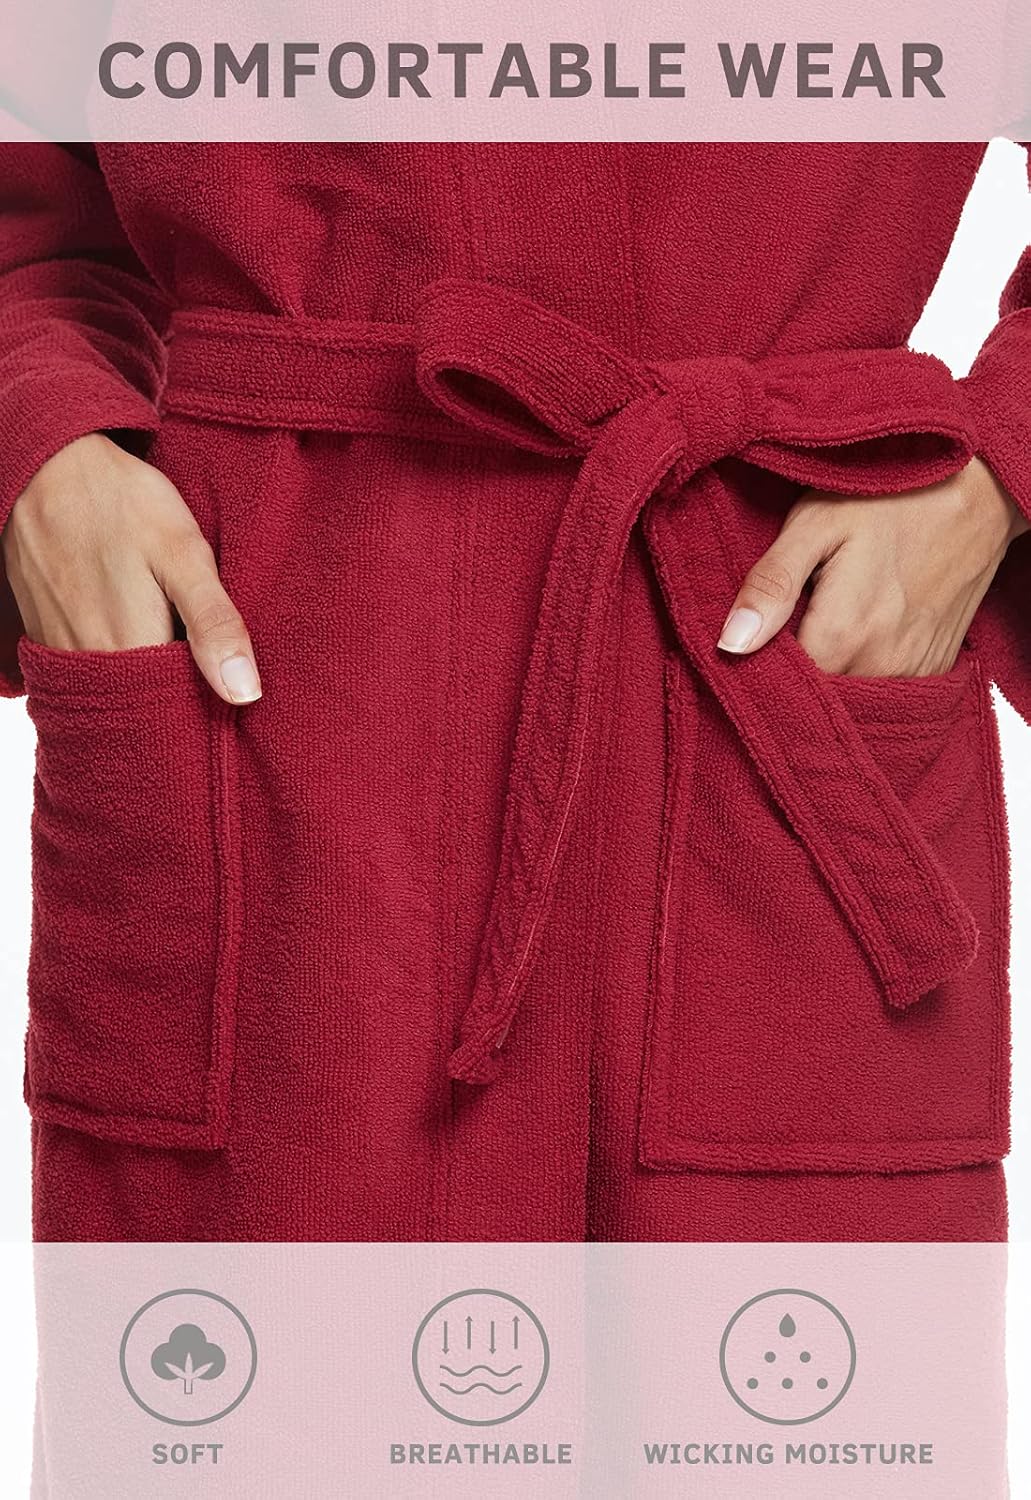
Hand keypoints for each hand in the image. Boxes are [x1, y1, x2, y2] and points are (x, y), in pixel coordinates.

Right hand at [1, 432, 260, 703]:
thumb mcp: (183, 554)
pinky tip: (138, 637)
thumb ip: (213, 623)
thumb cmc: (121, 503)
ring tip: (176, 657)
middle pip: (142, 708)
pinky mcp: (44, 633)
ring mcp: (59, 649)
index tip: (231, 700)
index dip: (206, 712)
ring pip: (113, 690)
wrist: (45, 464)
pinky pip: (86, 670)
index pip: (175, 714)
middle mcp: (88, 663)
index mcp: (131, 650)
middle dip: (176, 702)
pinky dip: (115, 663)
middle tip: (209, 677)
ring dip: (146, 683)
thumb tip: (245, 694)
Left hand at [718, 456, 1029, 676]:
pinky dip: (861, 673)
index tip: (749, 638)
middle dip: (790, 673)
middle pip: (814, 696)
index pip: (778, 687)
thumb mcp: (816, 525)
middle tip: (785, 624)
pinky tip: (855, 635)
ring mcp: (914, 672)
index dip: (756, 665)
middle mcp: (881, 667)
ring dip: (827, 674)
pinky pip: (883, 691)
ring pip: (848, 698)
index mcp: (843, 636)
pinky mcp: (934, 669)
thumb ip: (771, 584)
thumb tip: (731, 643)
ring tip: (821, 624)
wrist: (980, 492)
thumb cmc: (890, 497)